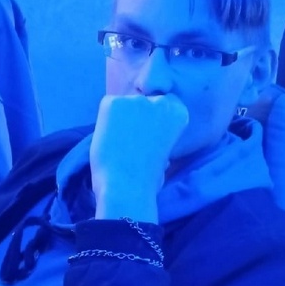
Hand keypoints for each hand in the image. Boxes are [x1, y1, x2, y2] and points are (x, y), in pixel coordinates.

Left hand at [90, 94, 188, 221]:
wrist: (128, 185)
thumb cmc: (149, 177)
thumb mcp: (167, 151)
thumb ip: (161, 134)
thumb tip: (149, 130)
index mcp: (179, 113)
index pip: (164, 103)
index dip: (154, 120)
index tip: (150, 136)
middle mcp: (161, 101)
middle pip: (144, 101)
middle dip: (138, 116)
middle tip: (132, 140)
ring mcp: (137, 100)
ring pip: (125, 104)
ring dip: (121, 119)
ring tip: (120, 143)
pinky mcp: (114, 102)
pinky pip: (108, 106)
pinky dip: (106, 120)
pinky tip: (110, 138)